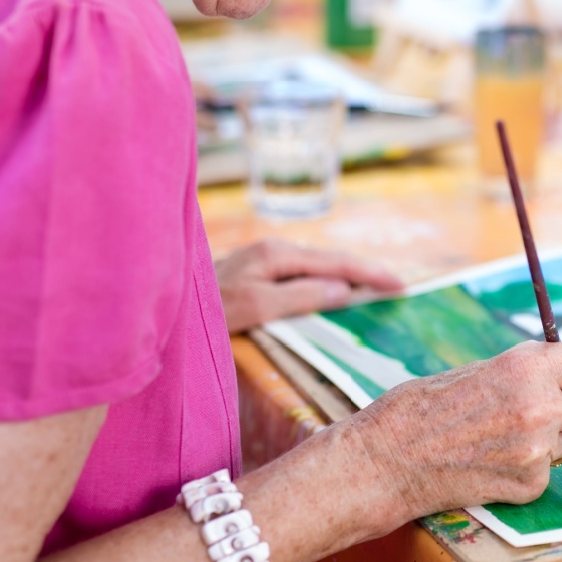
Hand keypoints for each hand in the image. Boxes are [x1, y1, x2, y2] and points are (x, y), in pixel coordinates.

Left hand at [216, 238, 402, 332]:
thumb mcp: (254, 307)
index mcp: (277, 254)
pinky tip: (330, 293)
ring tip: (372, 291)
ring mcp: (261, 260)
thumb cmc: (203, 311)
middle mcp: (272, 250)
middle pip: (329, 260)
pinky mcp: (253, 273)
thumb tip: (345, 290)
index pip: (336, 262)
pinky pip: (300, 275)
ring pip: (315, 267)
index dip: (370, 274)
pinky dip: (324, 283)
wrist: (161, 310)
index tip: (401, 286)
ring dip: (345, 277)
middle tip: (396, 288)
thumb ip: (300, 296)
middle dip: (364, 272)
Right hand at [346, 338, 561, 530]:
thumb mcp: (484, 368)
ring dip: (554, 438)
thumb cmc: (425, 405)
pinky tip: (492, 460)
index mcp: (529, 366)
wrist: (386, 459)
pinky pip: (547, 473)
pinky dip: (527, 468)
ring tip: (507, 434)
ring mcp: (537, 452)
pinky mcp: (528, 486)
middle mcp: (541, 407)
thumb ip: (532, 369)